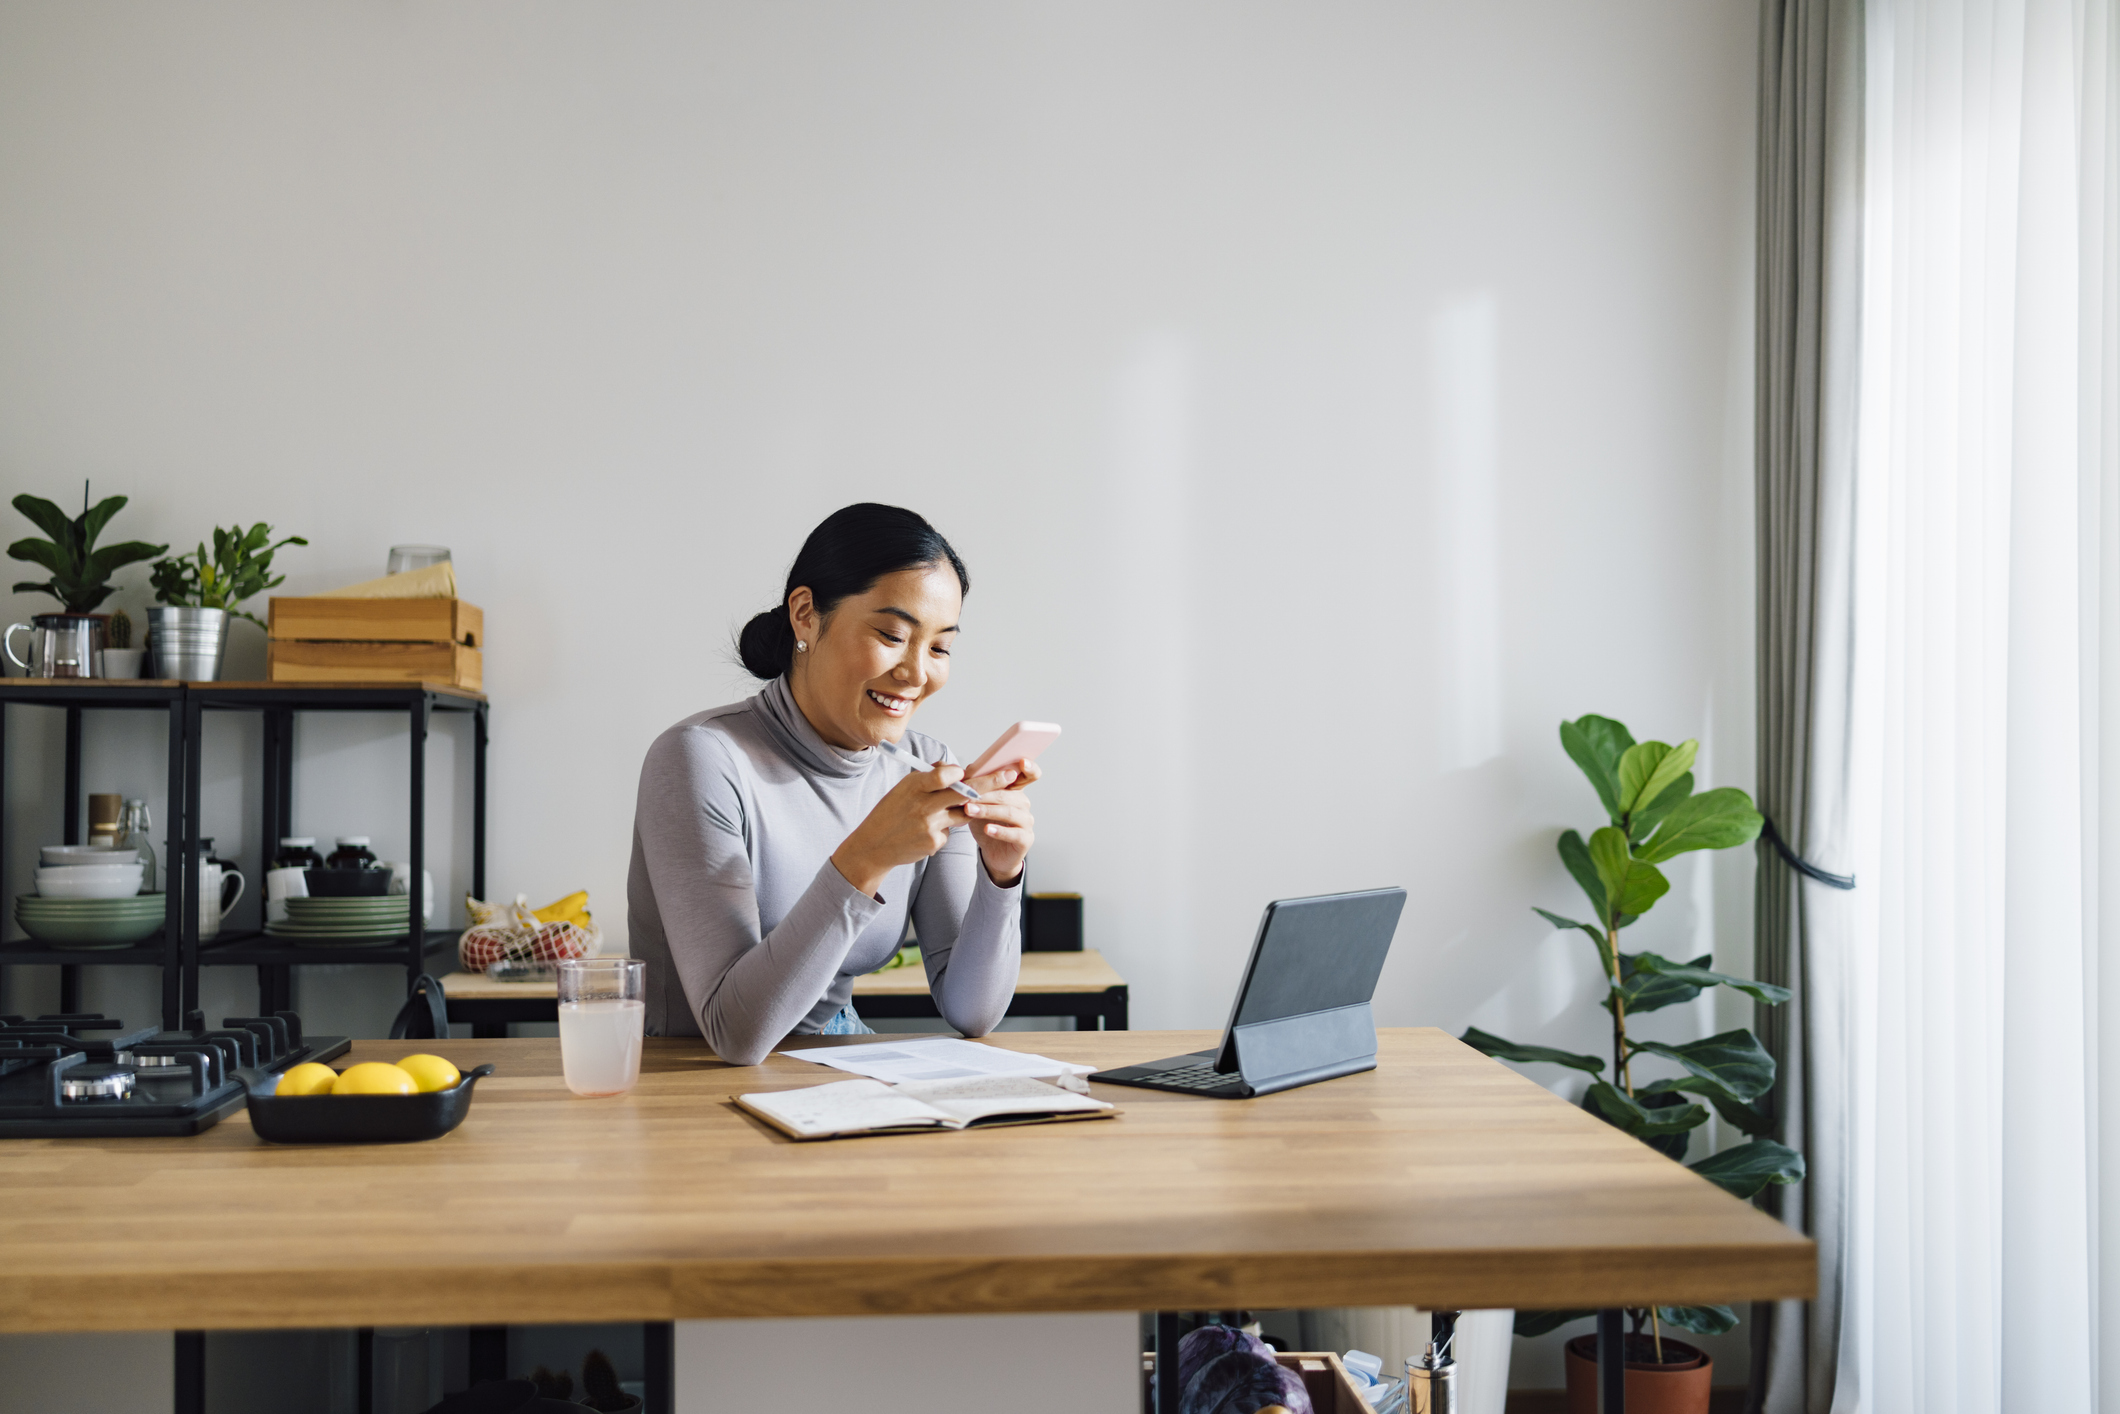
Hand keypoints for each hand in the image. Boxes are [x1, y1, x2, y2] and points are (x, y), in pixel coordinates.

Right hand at [832, 761, 972, 896]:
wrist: (874, 845)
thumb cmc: (891, 812)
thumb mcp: (903, 788)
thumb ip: (929, 776)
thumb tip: (954, 768)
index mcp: (913, 787)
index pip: (944, 776)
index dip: (957, 773)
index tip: (960, 775)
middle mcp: (922, 806)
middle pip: (961, 795)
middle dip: (970, 792)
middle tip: (968, 793)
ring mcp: (929, 826)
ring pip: (961, 814)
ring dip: (956, 813)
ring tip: (939, 814)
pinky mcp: (934, 842)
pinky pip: (949, 832)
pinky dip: (941, 831)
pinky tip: (924, 833)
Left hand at [959, 758, 1038, 885]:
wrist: (992, 853)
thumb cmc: (985, 823)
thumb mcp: (977, 803)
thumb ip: (972, 785)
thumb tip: (958, 768)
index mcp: (1015, 791)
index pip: (1029, 775)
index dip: (1029, 767)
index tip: (1022, 762)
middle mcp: (1023, 804)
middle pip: (1010, 794)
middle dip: (988, 793)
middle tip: (969, 794)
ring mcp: (1026, 822)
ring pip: (1010, 812)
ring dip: (988, 810)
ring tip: (970, 811)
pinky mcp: (1025, 839)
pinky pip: (1014, 833)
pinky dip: (999, 830)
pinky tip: (987, 829)